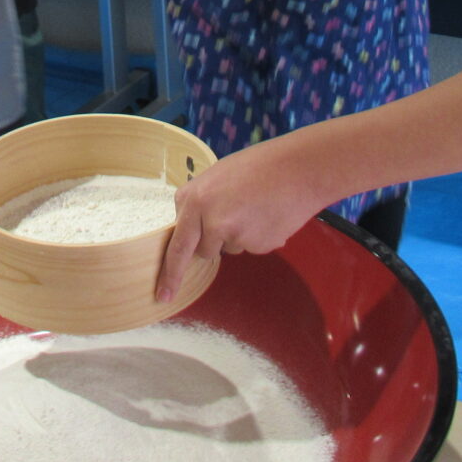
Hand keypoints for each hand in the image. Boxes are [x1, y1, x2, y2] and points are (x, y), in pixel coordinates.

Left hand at [157, 137, 323, 301]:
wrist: (298, 169)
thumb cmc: (259, 167)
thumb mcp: (217, 177)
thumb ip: (200, 204)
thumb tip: (195, 229)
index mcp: (193, 198)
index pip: (176, 245)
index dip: (170, 274)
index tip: (163, 295)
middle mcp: (207, 219)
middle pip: (201, 252)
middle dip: (211, 247)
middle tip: (224, 235)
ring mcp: (232, 235)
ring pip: (228, 249)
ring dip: (238, 236)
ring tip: (255, 207)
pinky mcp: (255, 245)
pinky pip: (251, 247)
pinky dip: (258, 236)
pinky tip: (268, 215)